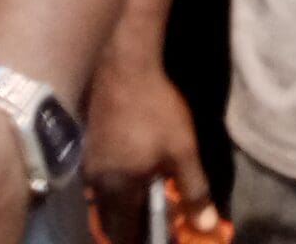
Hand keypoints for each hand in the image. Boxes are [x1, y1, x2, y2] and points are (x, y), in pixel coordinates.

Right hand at [87, 62, 218, 242]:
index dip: (141, 241)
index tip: (158, 237)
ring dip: (123, 207)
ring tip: (148, 198)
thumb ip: (193, 191)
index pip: (123, 236)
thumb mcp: (183, 150)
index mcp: (118, 190)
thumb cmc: (156, 110)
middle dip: (131, 227)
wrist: (125, 68)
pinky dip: (116, 188)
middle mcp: (97, 184)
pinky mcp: (88, 148)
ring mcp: (89, 166)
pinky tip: (134, 174)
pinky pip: (100, 182)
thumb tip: (206, 225)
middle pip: (110, 221)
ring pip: (103, 201)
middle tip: (156, 221)